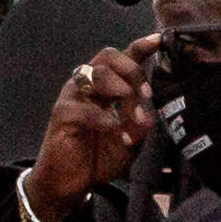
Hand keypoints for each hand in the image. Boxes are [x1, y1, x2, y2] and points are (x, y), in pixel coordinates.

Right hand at [26, 44, 149, 212]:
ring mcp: (72, 97)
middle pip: (108, 57)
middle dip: (132, 70)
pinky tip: (116, 133)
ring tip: (133, 117)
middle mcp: (87, 85)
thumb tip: (149, 114)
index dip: (140, 47)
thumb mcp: (129, 142)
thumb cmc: (99, 156)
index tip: (159, 40)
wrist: (70, 181)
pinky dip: (105, 119)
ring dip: (120, 91)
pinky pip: (84, 108)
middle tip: (146, 94)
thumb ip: (139, 126)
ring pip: (95, 74)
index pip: (121, 59)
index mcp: (104, 88)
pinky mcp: (61, 114)